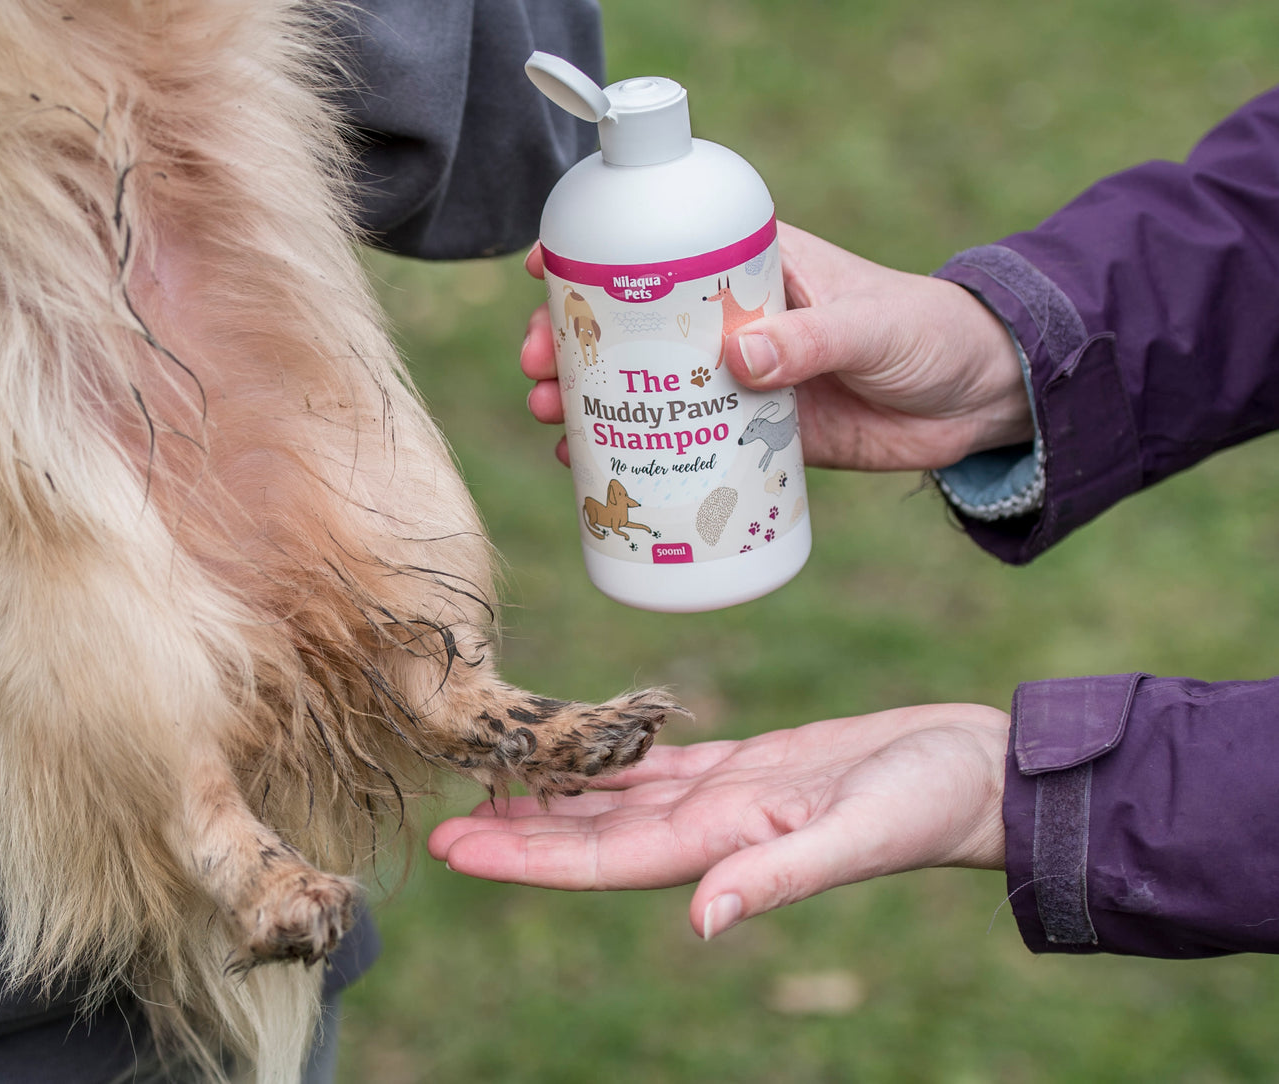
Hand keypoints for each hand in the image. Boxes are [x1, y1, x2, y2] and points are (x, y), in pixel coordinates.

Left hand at [428, 703, 1008, 939]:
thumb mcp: (856, 834)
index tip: (453, 844)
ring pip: (616, 799)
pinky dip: (612, 760)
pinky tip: (577, 750)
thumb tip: (701, 924)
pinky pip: (660, 765)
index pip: (599, 859)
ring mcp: (726, 798)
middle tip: (442, 811)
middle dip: (517, 828)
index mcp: (722, 845)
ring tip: (492, 779)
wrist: (978, 772)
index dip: (524, 855)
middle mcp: (710, 828)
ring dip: (555, 794)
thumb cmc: (930, 801)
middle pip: (591, 834)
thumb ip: (778, 876)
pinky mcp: (750, 765)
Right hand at [519, 224, 1032, 470]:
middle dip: (577, 341)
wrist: (981, 401)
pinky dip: (641, 455)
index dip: (600, 257)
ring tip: (550, 417)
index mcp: (759, 269)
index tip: (545, 269)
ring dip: (594, 400)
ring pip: (650, 387)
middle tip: (536, 364)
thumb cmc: (930, 335)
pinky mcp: (757, 436)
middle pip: (637, 326)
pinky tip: (595, 468)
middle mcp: (736, 322)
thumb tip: (737, 357)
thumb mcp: (871, 325)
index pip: (666, 252)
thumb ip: (811, 340)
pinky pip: (686, 444)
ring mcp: (741, 381)